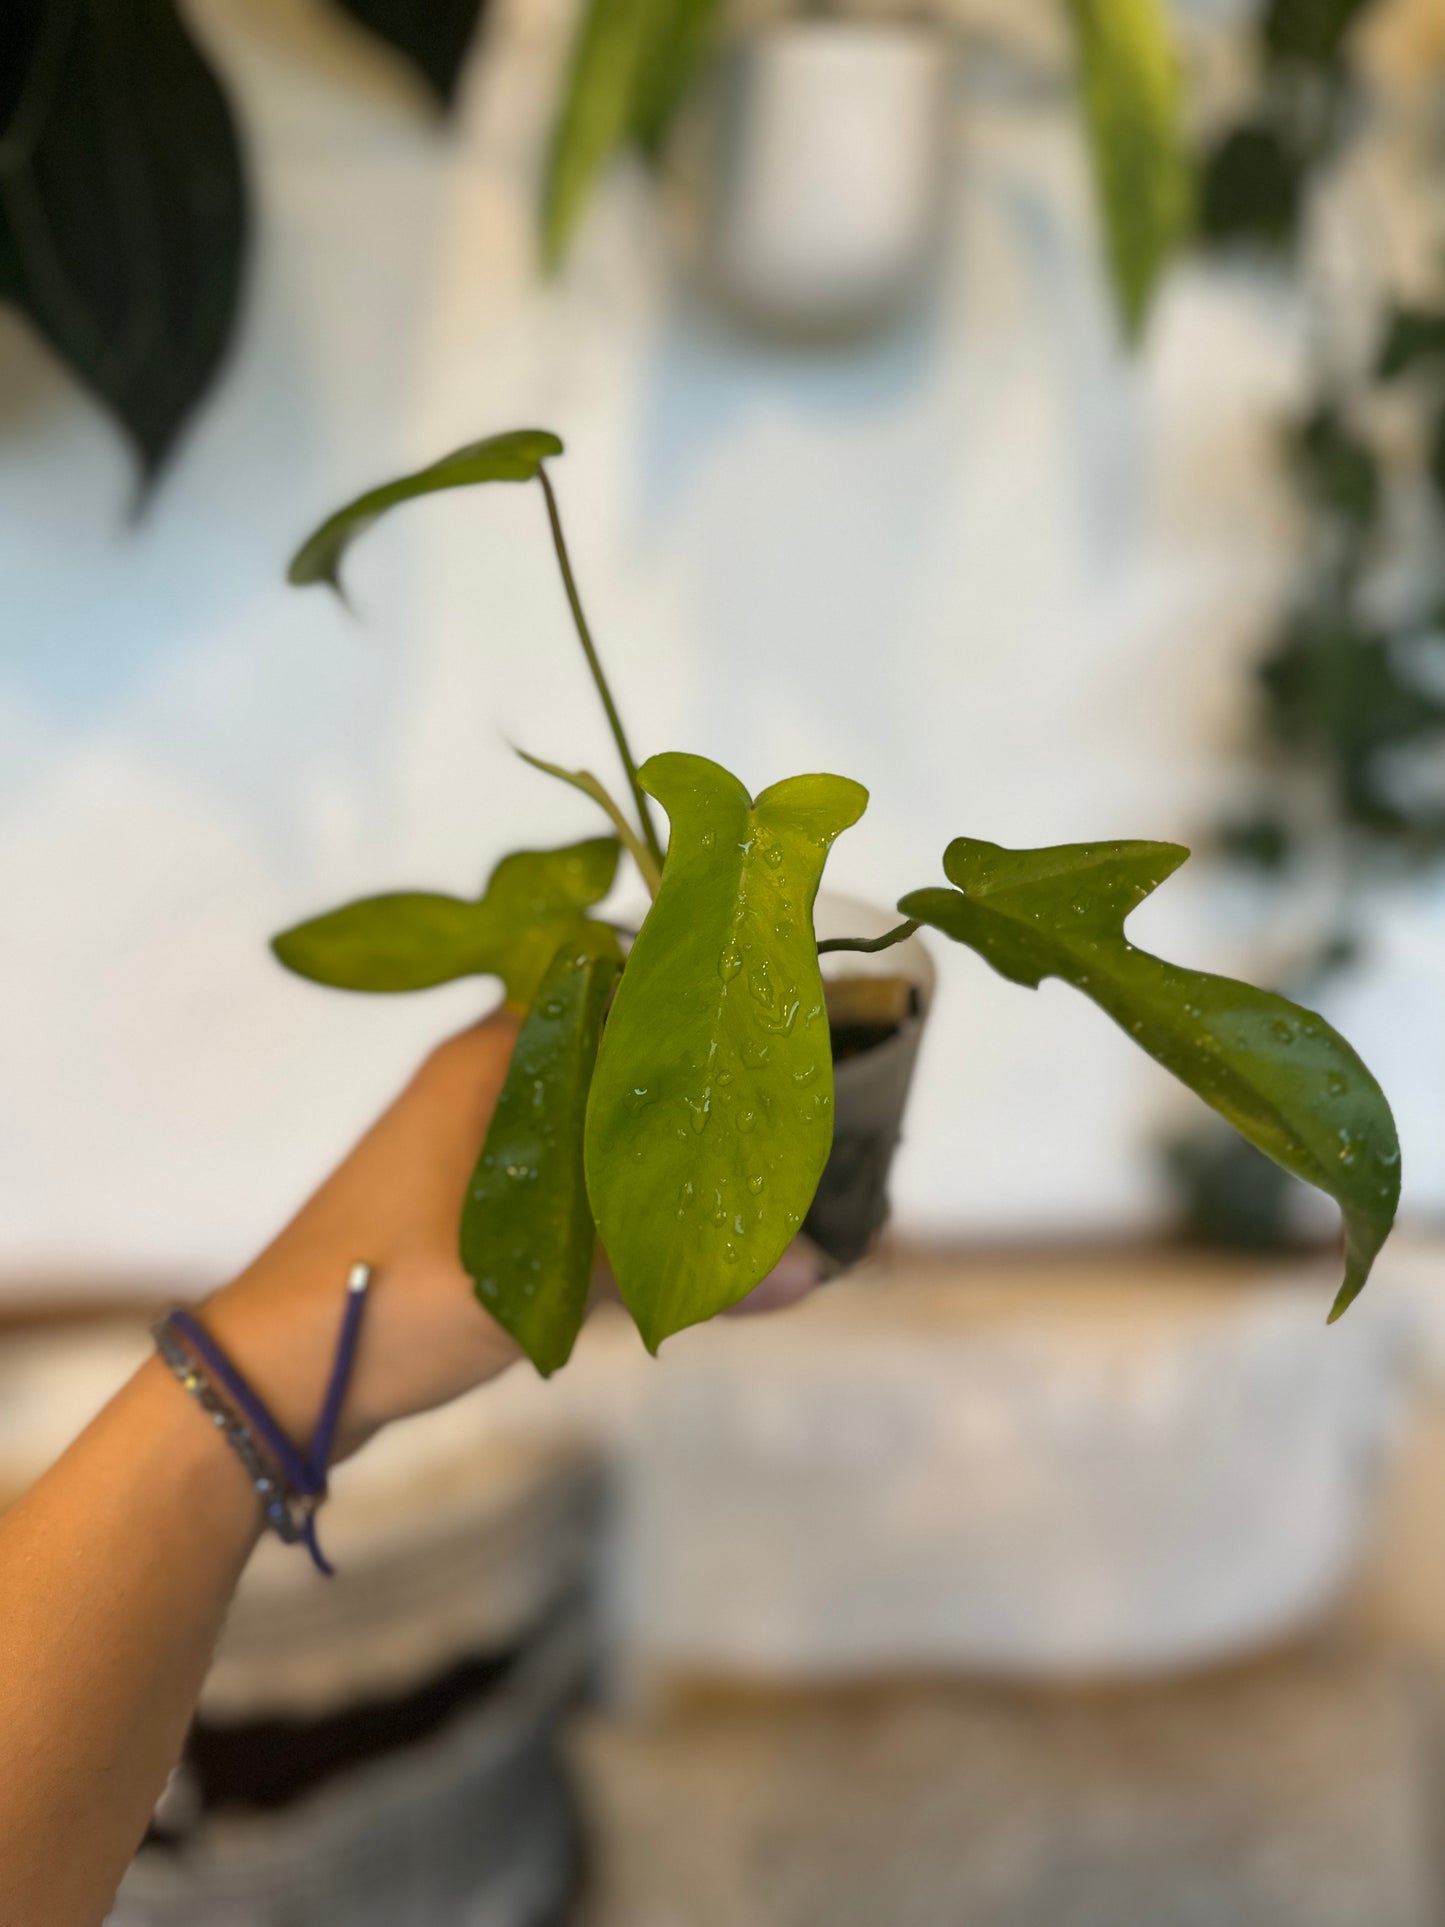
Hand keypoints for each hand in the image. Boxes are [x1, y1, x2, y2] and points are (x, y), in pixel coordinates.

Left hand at [203, 1009, 826, 1460]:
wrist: (268, 1381)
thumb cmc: (385, 1301)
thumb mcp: (537, 1285)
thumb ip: (673, 1270)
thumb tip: (812, 1269)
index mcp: (493, 1061)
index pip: (620, 994)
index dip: (700, 1014)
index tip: (785, 1037)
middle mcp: (487, 1083)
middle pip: (617, 1064)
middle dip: (696, 1096)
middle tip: (792, 1119)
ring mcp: (474, 1144)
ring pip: (595, 1126)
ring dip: (660, 1153)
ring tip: (755, 1173)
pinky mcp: (469, 1205)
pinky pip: (568, 1181)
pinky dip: (621, 1200)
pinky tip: (680, 1230)